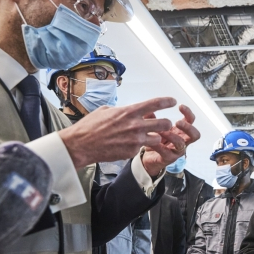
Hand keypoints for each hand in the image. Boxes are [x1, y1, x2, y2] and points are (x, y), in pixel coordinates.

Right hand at [59, 97, 174, 168]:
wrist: (80, 144)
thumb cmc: (91, 126)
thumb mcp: (107, 110)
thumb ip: (123, 110)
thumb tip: (131, 110)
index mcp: (129, 111)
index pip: (155, 103)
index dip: (167, 102)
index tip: (173, 101)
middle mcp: (135, 125)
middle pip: (164, 124)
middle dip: (167, 124)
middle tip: (165, 124)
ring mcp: (135, 140)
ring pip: (158, 139)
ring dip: (155, 137)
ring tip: (147, 137)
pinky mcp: (131, 152)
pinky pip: (142, 148)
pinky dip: (139, 147)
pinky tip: (128, 145)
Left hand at [141, 105, 200, 175]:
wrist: (147, 157)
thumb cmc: (156, 141)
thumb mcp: (155, 127)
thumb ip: (153, 119)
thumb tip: (149, 111)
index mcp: (181, 131)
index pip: (191, 121)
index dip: (188, 113)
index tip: (180, 106)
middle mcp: (182, 140)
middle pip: (194, 135)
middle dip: (188, 127)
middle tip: (177, 122)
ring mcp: (177, 150)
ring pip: (181, 144)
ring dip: (172, 136)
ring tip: (162, 132)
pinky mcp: (169, 158)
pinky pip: (167, 152)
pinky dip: (159, 146)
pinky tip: (153, 141)